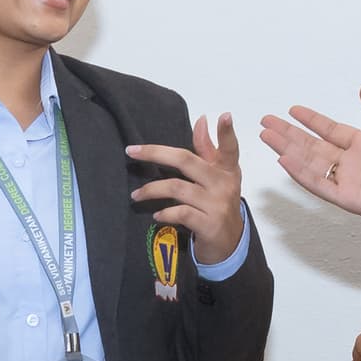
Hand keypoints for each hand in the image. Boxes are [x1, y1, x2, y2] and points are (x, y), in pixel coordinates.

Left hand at [125, 112, 245, 254]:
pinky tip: (156, 216)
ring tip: (136, 195)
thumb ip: (207, 150)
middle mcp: (224, 184)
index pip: (229, 148)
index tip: (223, 115)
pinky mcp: (209, 224)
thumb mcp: (216, 177)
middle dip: (155, 153)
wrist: (228, 244)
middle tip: (131, 151)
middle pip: (187, 160)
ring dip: (152, 190)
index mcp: (227, 169)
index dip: (226, 132)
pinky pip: (181, 213)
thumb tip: (201, 120)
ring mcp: (217, 204)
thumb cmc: (217, 204)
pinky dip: (165, 213)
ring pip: (177, 188)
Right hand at [260, 86, 360, 239]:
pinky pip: (318, 183)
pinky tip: (285, 159)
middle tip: (266, 121)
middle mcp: (350, 161)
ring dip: (287, 149)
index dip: (310, 120)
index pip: (329, 130)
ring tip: (267, 136)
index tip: (293, 110)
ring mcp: (346, 179)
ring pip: (309, 162)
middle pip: (311, 144)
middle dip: (288, 133)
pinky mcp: (345, 197)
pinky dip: (300, 172)